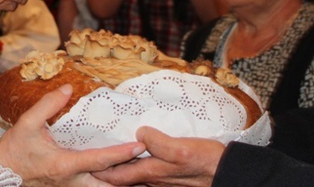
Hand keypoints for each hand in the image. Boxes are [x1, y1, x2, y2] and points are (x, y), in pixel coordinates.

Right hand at [0, 84, 145, 185]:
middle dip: (130, 175)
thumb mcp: (27, 123)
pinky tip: (121, 173)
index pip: (100, 161)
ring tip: (142, 168)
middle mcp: (72, 182)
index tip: (139, 146)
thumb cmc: (14, 149)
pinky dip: (110, 182)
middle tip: (149, 161)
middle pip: (109, 183)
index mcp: (64, 165)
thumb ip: (48, 104)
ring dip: (122, 180)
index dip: (121, 154)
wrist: (1, 173)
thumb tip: (68, 87)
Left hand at [92, 126, 224, 186]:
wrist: (228, 173)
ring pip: (134, 177)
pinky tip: (139, 158)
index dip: (99, 171)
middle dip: (106, 172)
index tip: (85, 164)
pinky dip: (137, 167)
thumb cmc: (206, 162)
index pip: (116, 176)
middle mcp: (153, 180)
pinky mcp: (171, 176)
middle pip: (122, 179)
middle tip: (91, 161)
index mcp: (151, 173)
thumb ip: (159, 143)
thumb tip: (139, 134)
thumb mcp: (182, 149)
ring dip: (121, 169)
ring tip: (109, 158)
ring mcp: (162, 180)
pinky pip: (147, 173)